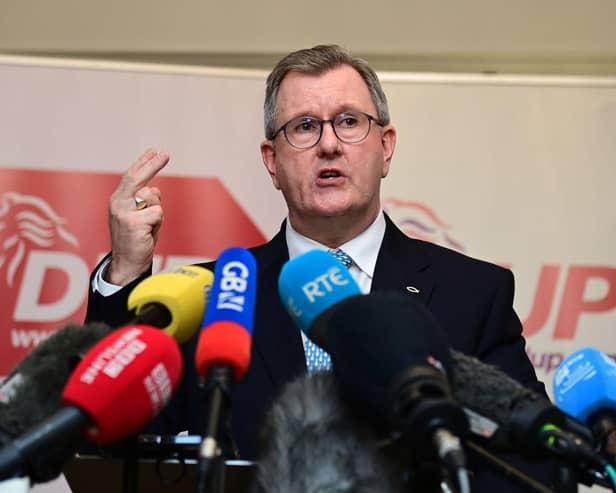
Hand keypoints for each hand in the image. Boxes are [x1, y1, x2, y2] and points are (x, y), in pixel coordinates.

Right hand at [105, 149, 169, 285]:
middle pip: (138, 178)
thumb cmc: (136, 240)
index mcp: (118, 200)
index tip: (154, 151)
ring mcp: (123, 212)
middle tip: (165, 153)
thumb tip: (155, 189)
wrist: (127, 264)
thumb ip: (144, 202)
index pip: (131, 176)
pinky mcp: (133, 223)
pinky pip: (157, 213)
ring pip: (153, 198)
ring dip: (157, 213)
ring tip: (148, 227)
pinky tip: (148, 233)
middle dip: (152, 164)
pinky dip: (158, 224)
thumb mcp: (139, 217)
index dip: (143, 162)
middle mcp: (117, 203)